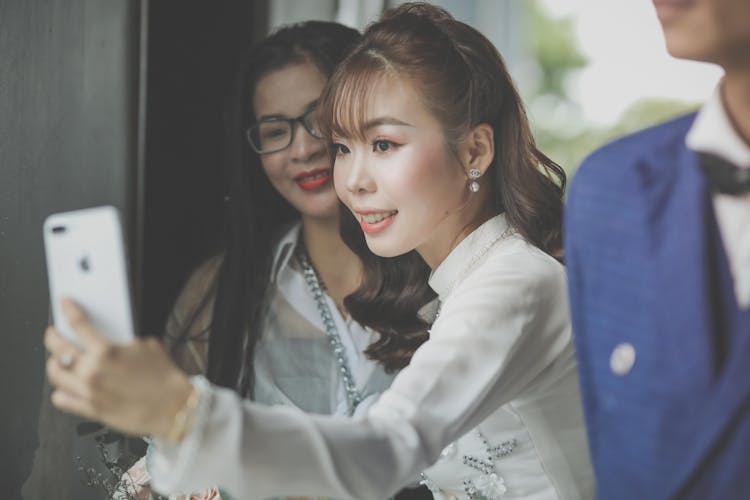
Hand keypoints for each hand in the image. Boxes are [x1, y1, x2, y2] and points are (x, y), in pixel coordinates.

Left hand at [45, 297, 193, 438]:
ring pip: (54, 374)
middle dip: (52, 336)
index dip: (68, 309)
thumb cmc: (163, 378)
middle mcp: (93, 371)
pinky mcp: (91, 409)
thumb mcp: (146, 346)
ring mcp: (89, 391)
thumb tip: (111, 339)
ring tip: (57, 360)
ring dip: (53, 363)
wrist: (173, 407)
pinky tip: (66, 386)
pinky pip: (61, 400)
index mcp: (107, 352)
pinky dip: (60, 391)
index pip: (78, 324)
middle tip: (53, 333)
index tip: (64, 304)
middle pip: (58, 348)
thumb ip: (123, 341)